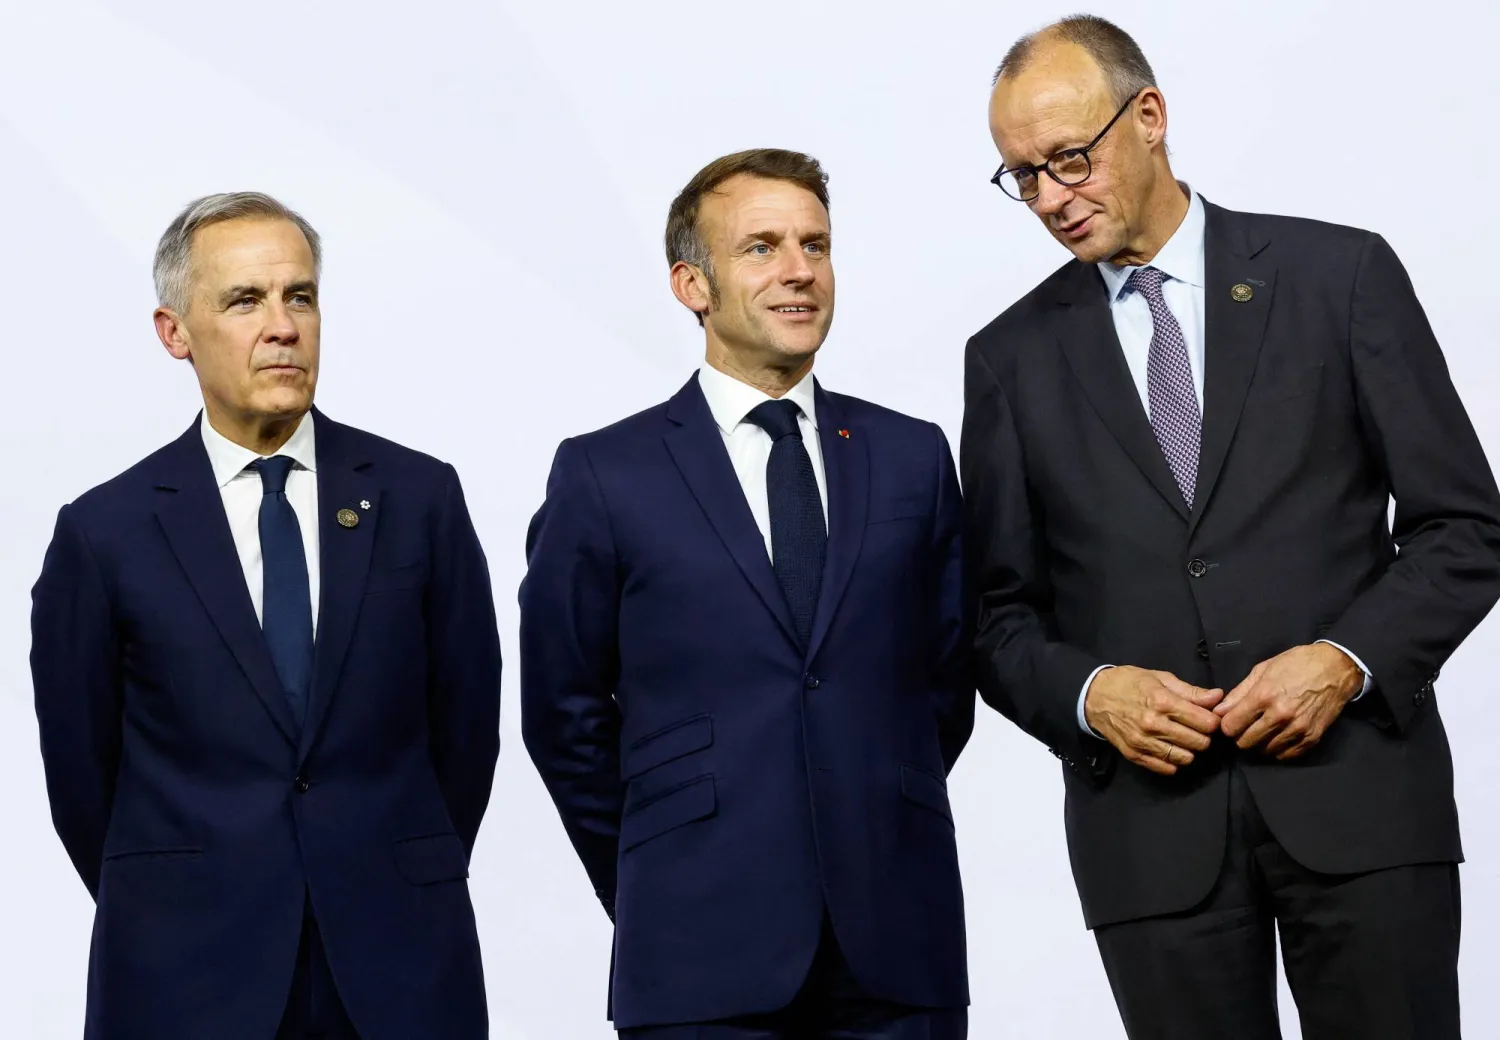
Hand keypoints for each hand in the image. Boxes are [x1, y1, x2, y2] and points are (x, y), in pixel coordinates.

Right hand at [1084, 666, 1224, 775]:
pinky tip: (1171, 749)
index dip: (1213, 721)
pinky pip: (1166, 768)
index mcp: (1162, 702)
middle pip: (1199, 742)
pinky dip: (1174, 762)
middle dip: (1204, 736)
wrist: (1094, 697)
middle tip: (1196, 729)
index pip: (1206, 723)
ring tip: (1183, 739)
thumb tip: (1218, 697)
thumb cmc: (1129, 683)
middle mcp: (1154, 725)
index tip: (1208, 718)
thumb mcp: (1160, 678)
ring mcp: (1143, 743)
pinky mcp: (1135, 755)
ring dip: (1189, 750)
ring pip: (1185, 758)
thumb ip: (1190, 691)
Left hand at [1214, 644, 1362, 758]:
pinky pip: (1287, 755)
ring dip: (1260, 743)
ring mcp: (1297, 728)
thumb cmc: (1296, 664)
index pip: (1232, 726)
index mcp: (1264, 696)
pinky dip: (1279, 749)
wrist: (1335, 668)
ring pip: (1265, 751)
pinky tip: (1278, 737)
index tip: (1231, 721)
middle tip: (1246, 727)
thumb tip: (1219, 711)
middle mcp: (1280, 715)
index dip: (1227, 725)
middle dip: (1241, 736)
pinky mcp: (1312, 737)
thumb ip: (1239, 693)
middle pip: (1246, 742)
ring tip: (1263, 731)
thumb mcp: (1262, 670)